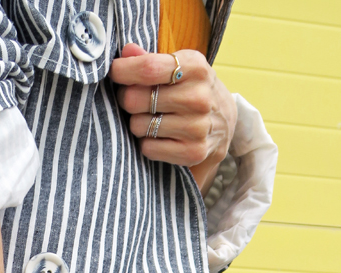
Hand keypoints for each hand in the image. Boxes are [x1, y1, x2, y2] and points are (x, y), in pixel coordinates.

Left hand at [110, 44, 236, 194]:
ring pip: (138, 126)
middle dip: (127, 99)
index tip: (115, 72)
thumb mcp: (179, 67)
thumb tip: (127, 52)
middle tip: (135, 100)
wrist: (224, 123)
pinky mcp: (193, 152)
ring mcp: (197, 127)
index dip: (123, 71)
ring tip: (151, 118)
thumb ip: (151, 60)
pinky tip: (160, 136)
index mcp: (195, 68)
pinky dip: (147, 143)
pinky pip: (148, 148)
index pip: (147, 69)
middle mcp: (198, 97)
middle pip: (135, 99)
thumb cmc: (192, 89)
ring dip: (138, 123)